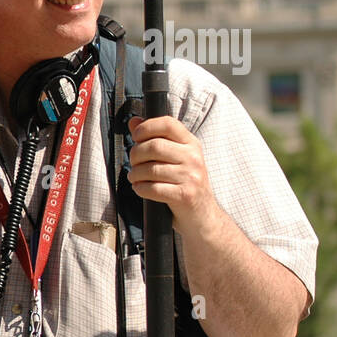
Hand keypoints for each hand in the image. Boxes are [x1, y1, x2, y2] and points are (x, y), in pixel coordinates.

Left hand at [126, 115, 219, 237]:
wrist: (202, 216)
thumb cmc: (183, 183)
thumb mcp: (174, 158)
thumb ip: (154, 138)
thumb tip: (134, 121)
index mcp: (191, 143)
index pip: (168, 123)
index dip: (146, 127)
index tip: (136, 137)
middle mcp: (193, 157)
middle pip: (153, 146)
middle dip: (135, 155)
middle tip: (134, 163)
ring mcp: (191, 176)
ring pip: (150, 169)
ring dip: (135, 174)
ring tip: (136, 178)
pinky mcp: (184, 195)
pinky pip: (152, 188)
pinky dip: (140, 188)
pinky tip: (141, 188)